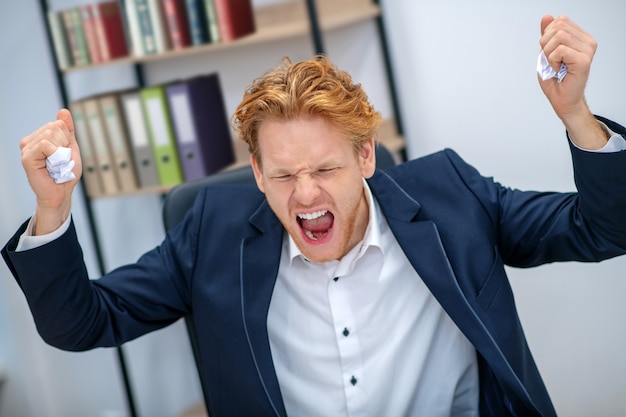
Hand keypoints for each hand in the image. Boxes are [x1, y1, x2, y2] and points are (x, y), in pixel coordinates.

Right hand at [20, 109, 82, 234]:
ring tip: (56, 164)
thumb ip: (67, 129)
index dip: (67, 139)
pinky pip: (45, 144)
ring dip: (61, 152)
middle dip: (64, 145)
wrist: (62, 193)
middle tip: (60, 161)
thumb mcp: (70, 147)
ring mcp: (26, 148)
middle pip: (54, 127)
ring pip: (50, 134)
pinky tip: (52, 165)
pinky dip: (54, 154)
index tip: (64, 154)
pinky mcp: (27, 157)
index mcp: (39, 137)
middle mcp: (30, 141)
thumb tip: (63, 111)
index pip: (58, 124)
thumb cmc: (65, 173)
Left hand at [538, 15, 606, 148]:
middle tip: (551, 60)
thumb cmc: (556, 80)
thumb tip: (547, 16)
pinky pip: (560, 50)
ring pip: (559, 36)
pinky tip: (557, 69)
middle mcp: (588, 42)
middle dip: (546, 43)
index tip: (550, 52)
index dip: (547, 35)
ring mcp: (588, 50)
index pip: (560, 20)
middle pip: (559, 25)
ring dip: (548, 53)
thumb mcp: (546, 52)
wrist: (562, 100)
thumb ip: (547, 34)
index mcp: (581, 37)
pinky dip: (552, 61)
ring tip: (554, 65)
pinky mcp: (584, 60)